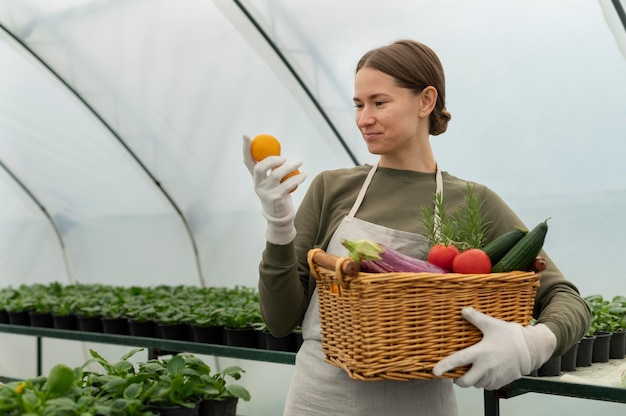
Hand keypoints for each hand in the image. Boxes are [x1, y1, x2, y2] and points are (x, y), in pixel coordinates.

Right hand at [242, 135, 305, 244]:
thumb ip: (272, 169)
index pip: (248, 161)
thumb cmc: (276, 193)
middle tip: (284, 157)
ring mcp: (266, 193)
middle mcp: (258, 185)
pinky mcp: (277, 198)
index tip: (246, 135)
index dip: (246, 148)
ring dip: (290, 166)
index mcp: (256, 178)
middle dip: (272, 159)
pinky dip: (298, 178)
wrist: (280, 215)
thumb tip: (279, 152)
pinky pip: (288, 184)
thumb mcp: (271, 180)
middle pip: (260, 168)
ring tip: (300, 163)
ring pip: (277, 175)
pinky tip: (304, 175)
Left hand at [432, 307, 555, 389]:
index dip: (445, 366)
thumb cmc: (510, 336)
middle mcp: (485, 367)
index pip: (458, 360)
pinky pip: (486, 386)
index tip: (434, 371)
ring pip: (475, 384)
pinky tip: (486, 371)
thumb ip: (476, 318)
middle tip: (457, 373)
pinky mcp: (500, 382)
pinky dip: (483, 381)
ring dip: (472, 380)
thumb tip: (463, 309)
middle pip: (464, 382)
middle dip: (458, 379)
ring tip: (475, 368)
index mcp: (480, 352)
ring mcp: (493, 376)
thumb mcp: (492, 325)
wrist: (531, 349)